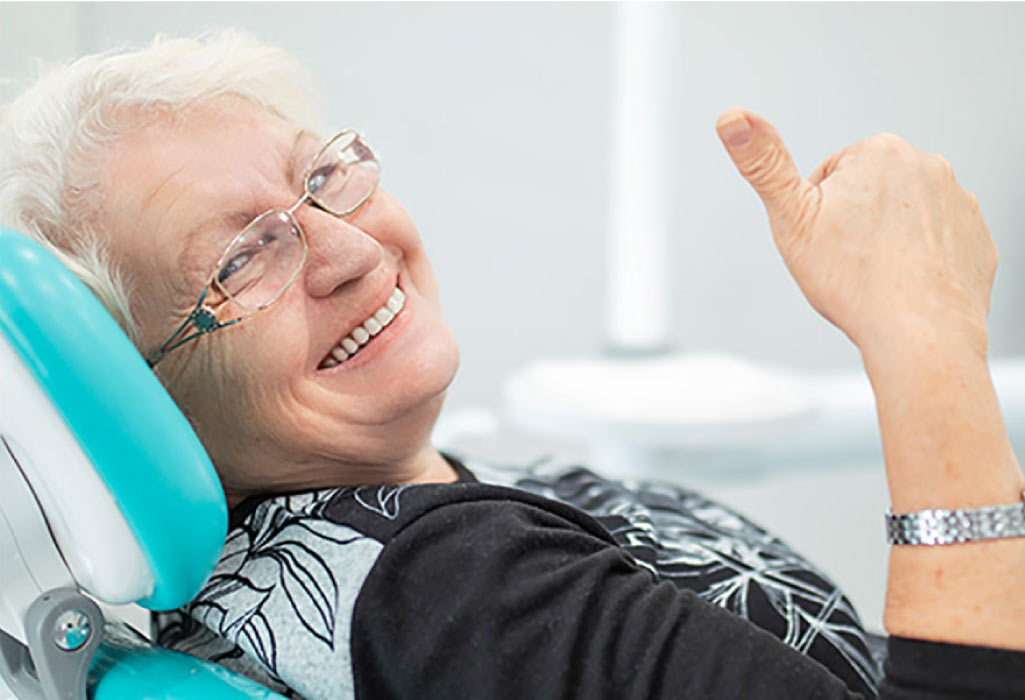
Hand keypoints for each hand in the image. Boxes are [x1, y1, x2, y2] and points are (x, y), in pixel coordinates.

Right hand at [715, 109, 996, 358]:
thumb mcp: (790, 216)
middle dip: (854, 222)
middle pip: (870, 194)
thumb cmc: (854, 280)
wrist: (918, 332)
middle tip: (846, 259)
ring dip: (887, 241)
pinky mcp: (976, 238)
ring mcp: (958, 202)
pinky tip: (904, 284)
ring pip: (904, 219)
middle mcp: (926, 166)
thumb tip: (733, 118)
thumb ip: (762, 162)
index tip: (823, 240)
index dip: (817, 213)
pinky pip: (937, 243)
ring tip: (875, 274)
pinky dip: (920, 261)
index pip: (830, 177)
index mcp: (878, 153)